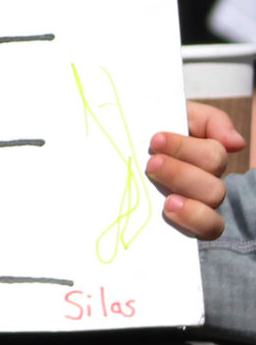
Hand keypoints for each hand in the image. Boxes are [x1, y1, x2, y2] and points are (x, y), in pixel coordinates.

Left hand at [147, 102, 245, 240]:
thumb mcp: (168, 114)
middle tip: (151, 165)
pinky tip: (169, 209)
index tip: (154, 140)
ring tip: (163, 194)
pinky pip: (206, 230)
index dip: (187, 148)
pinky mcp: (183, 224)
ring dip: (187, 196)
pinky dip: (193, 219)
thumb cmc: (141, 132)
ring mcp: (195, 204)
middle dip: (181, 173)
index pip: (213, 155)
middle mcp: (203, 181)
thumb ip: (206, 120)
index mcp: (201, 155)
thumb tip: (237, 143)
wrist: (107, 150)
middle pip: (214, 185)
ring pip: (212, 205)